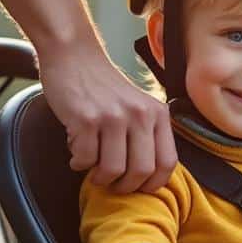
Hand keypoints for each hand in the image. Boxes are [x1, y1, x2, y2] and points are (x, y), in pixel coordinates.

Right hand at [39, 48, 176, 193]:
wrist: (74, 55)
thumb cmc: (104, 86)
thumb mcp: (138, 105)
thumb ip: (148, 134)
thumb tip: (148, 177)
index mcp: (157, 114)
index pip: (168, 162)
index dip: (153, 183)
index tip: (138, 187)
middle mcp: (140, 114)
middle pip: (141, 171)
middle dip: (125, 186)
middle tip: (112, 183)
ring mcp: (113, 116)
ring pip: (113, 170)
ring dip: (99, 177)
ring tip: (92, 169)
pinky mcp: (86, 119)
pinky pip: (85, 159)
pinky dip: (78, 163)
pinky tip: (76, 153)